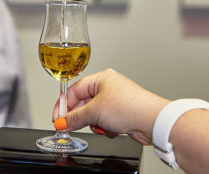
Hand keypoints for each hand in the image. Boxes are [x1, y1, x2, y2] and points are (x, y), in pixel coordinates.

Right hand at [52, 68, 170, 144]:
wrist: (152, 120)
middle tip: (70, 126)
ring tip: (102, 126)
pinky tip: (112, 129)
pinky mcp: (121, 113)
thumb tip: (62, 122)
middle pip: (84, 103)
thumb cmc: (129, 106)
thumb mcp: (94, 112)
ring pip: (94, 114)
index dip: (64, 105)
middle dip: (80, 116)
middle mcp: (108, 87)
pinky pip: (105, 121)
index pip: (75, 90)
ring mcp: (115, 101)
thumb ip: (74, 118)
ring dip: (95, 123)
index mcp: (101, 79)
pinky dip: (106, 127)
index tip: (57, 118)